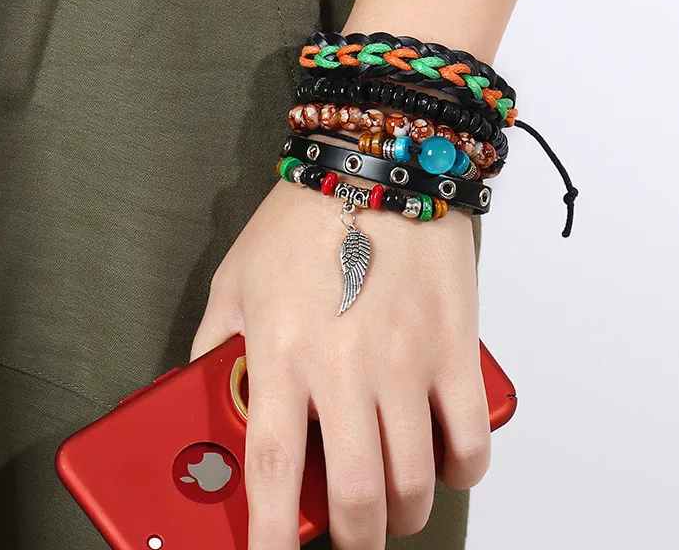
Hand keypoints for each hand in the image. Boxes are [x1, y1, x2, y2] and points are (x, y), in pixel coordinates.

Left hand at [190, 177, 489, 548]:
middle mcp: (347, 368)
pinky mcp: (455, 346)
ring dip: (405, 512)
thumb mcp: (236, 278)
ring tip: (393, 504)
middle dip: (355, 540)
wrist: (378, 167)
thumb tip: (206, 390)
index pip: (274, 472)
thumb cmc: (303, 220)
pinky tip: (446, 464)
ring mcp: (408, 361)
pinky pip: (472, 435)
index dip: (270, 539)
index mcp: (283, 353)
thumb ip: (215, 342)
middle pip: (358, 498)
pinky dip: (463, 470)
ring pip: (416, 480)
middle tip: (349, 536)